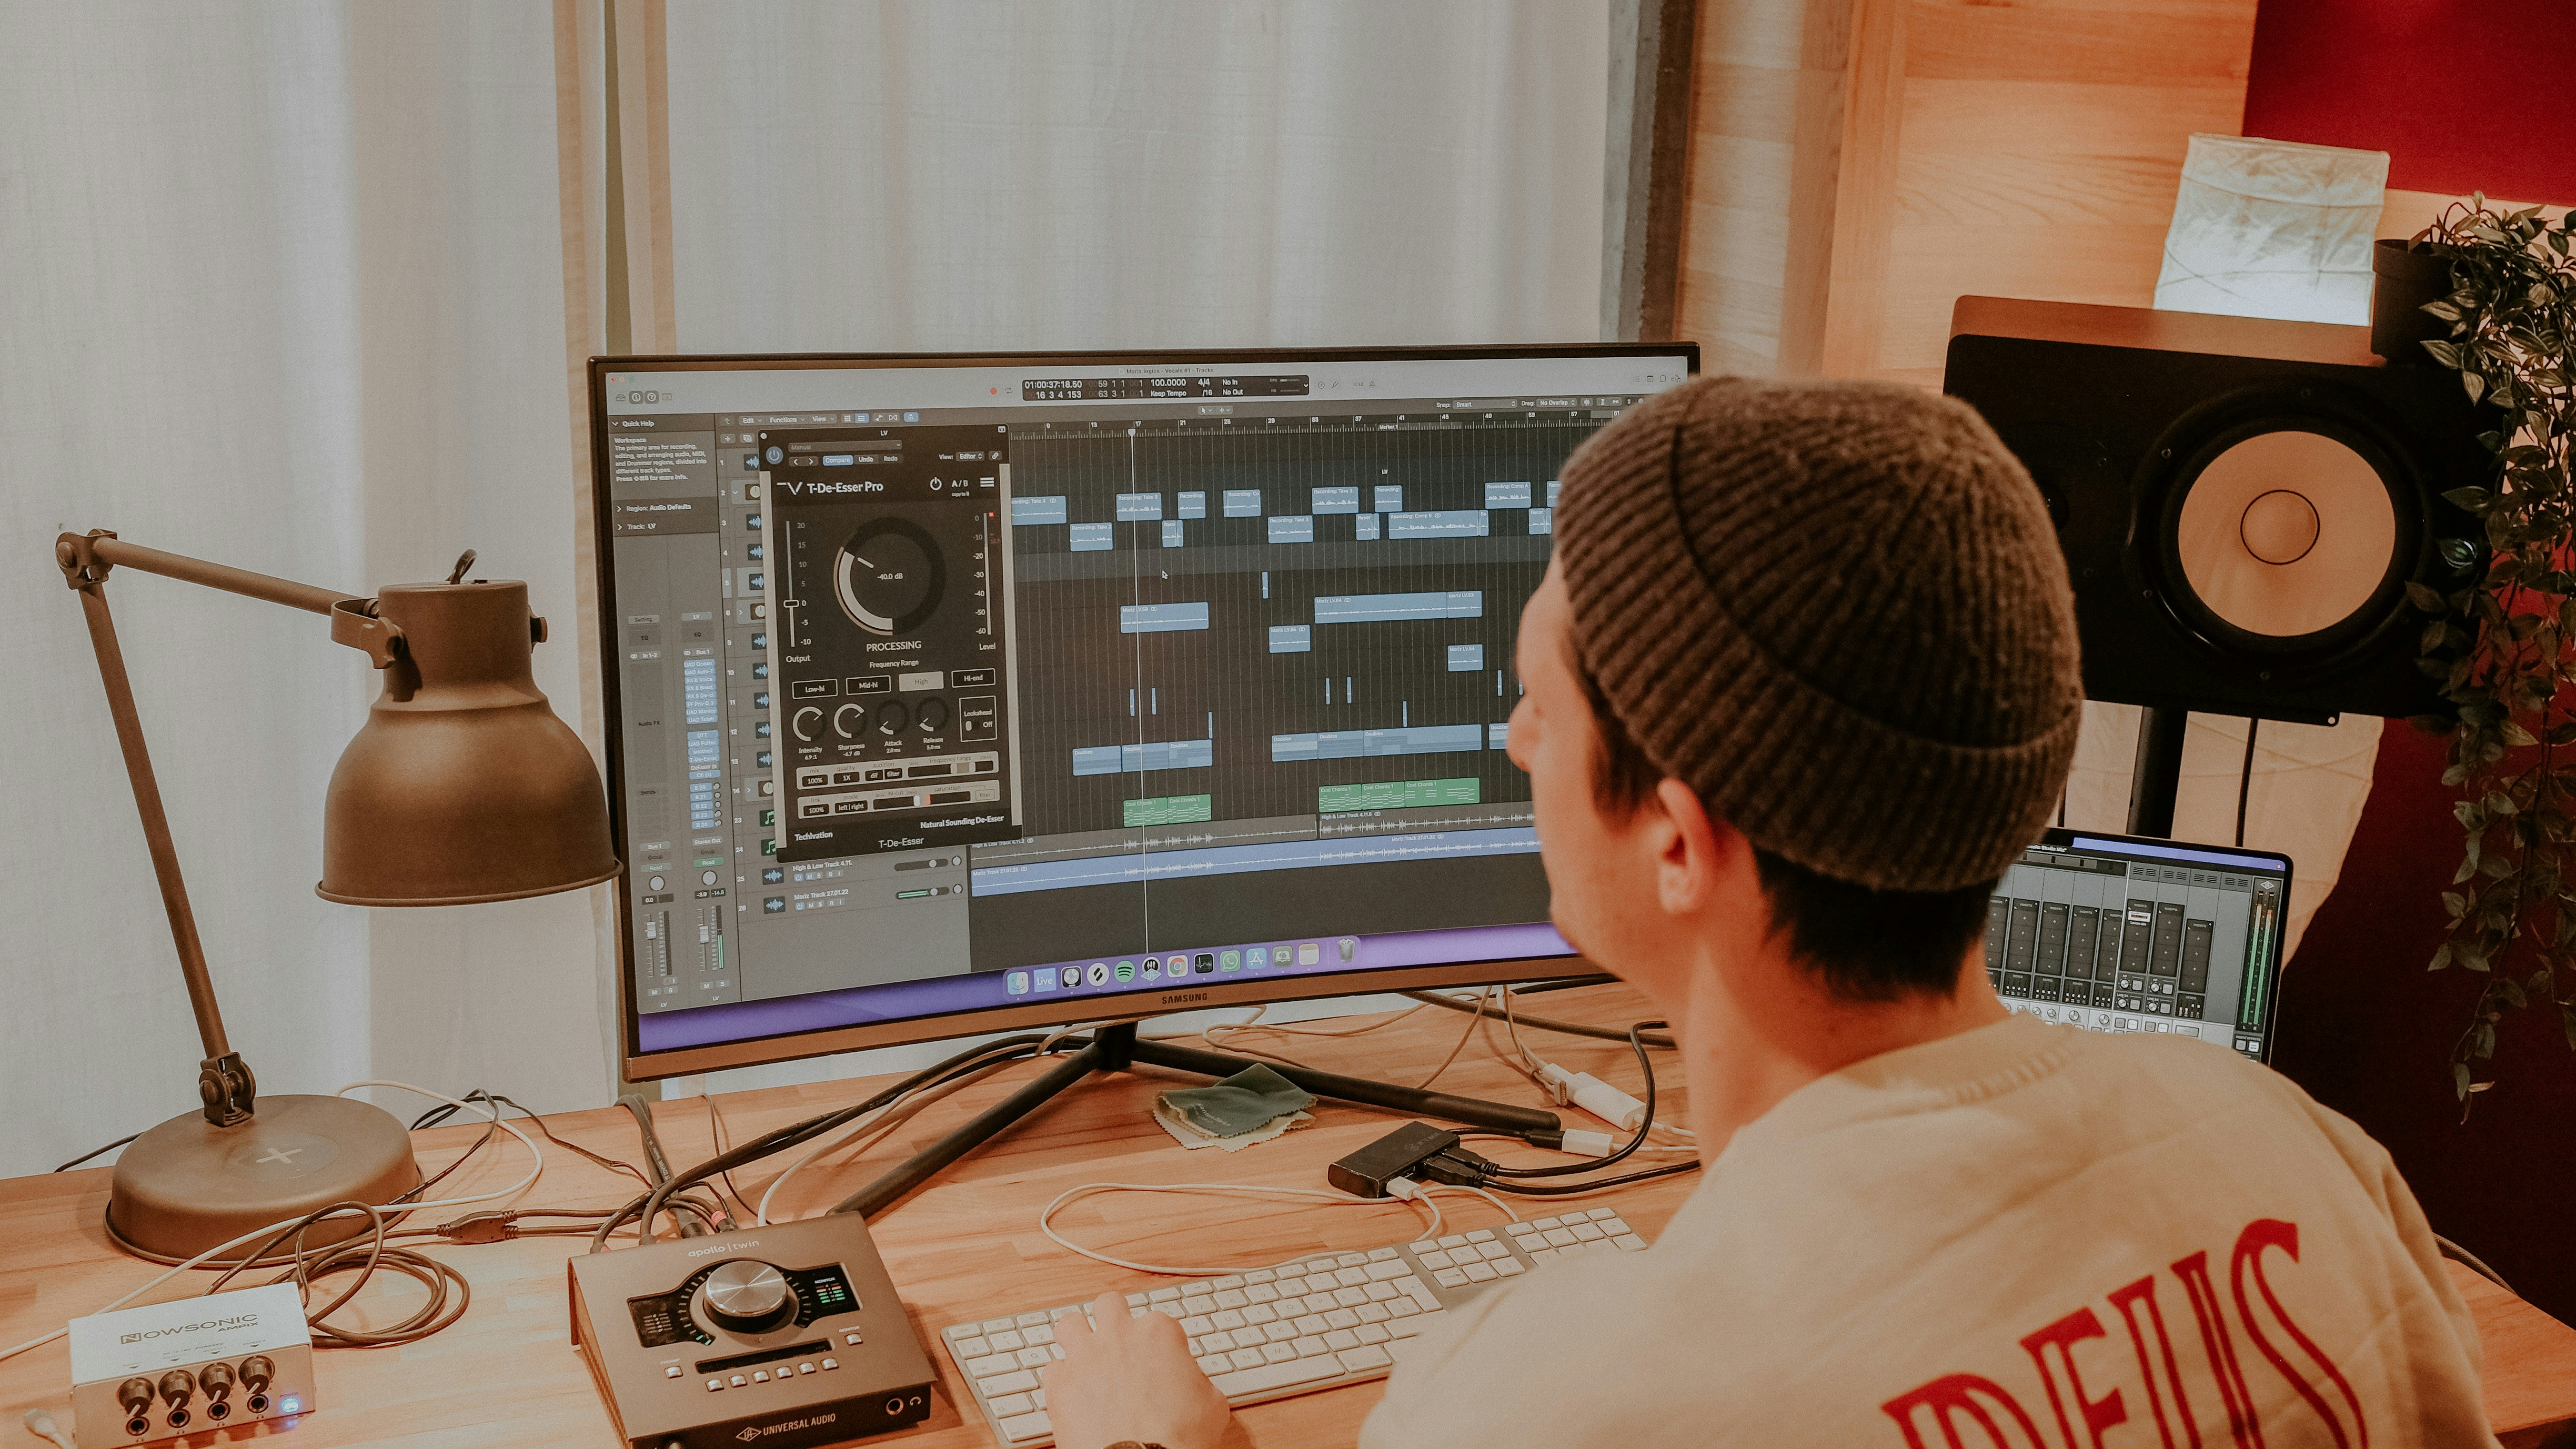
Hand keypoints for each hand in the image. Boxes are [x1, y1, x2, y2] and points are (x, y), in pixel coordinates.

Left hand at [1039, 1291, 1231, 1448]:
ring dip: (1076, 1338)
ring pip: (1069, 1324)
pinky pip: (1051, 1368)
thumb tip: (1191, 1382)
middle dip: (1111, 1319)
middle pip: (1108, 1304)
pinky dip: (1060, 1378)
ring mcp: (1085, 1355)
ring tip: (1084, 1355)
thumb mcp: (1211, 1403)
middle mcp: (1119, 1335)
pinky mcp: (1059, 1383)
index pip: (1157, 1320)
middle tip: (1116, 1340)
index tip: (1157, 1357)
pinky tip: (1071, 1392)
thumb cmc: (1178, 1438)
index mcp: (1158, 1333)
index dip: (1157, 1341)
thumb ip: (1197, 1380)